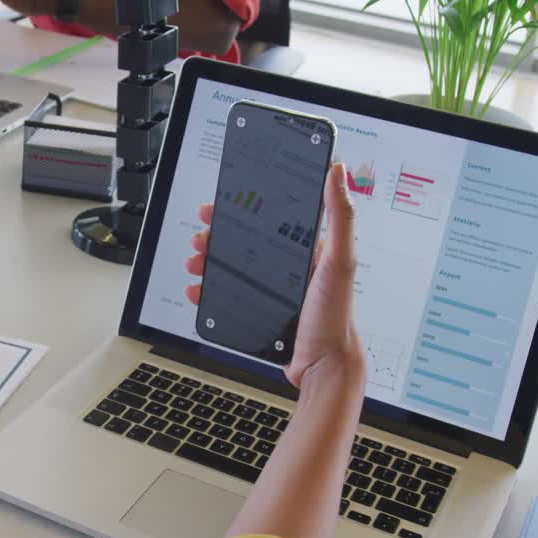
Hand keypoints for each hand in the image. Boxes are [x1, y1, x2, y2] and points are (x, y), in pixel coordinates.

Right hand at [186, 163, 363, 388]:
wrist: (323, 365)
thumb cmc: (335, 316)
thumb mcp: (339, 261)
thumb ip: (340, 216)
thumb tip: (338, 172)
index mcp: (309, 248)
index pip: (271, 217)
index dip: (243, 207)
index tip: (221, 203)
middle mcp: (291, 265)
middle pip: (245, 240)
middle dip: (217, 235)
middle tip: (202, 236)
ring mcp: (274, 287)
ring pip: (232, 266)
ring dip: (208, 260)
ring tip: (197, 262)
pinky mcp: (262, 308)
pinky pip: (229, 294)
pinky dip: (210, 290)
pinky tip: (200, 289)